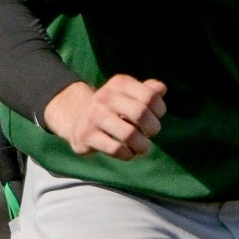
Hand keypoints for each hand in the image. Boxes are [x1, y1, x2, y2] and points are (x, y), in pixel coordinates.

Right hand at [42, 76, 166, 159]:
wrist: (77, 118)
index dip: (160, 110)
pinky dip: (128, 154)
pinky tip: (128, 153)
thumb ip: (149, 92)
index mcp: (120, 83)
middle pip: (140, 113)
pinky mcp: (86, 135)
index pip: (150, 96)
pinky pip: (116, 149)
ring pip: (129, 134)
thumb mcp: (130, 95)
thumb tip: (161, 88)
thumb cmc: (115, 108)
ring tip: (142, 148)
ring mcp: (93, 115)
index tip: (156, 117)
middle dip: (153, 128)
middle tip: (150, 134)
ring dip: (142, 145)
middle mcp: (105, 96)